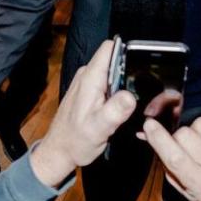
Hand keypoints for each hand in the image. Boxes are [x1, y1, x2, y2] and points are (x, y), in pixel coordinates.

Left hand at [30, 41, 136, 186]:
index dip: (127, 51)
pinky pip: (108, 84)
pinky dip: (116, 93)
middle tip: (138, 92)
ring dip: (123, 84)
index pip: (110, 48)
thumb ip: (115, 111)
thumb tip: (130, 96)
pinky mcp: (89, 92)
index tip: (141, 64)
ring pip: (112, 73)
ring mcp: (87, 84)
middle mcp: (87, 76)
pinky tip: (117, 109)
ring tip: (127, 104)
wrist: (60, 151)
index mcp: (90, 78)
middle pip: (114, 59)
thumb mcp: (100, 128)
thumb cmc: (76, 141)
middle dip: (129, 71)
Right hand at [140, 113, 200, 200]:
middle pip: (185, 134)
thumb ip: (164, 158)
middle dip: (178, 136)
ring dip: (194, 130)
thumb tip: (147, 130)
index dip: (159, 138)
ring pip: (200, 123)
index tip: (149, 124)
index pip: (176, 157)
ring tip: (199, 143)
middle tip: (183, 147)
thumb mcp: (179, 183)